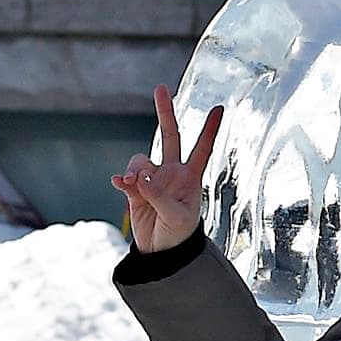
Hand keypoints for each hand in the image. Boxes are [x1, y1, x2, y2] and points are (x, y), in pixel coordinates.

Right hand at [110, 87, 223, 253]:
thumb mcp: (176, 217)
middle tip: (160, 88)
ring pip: (140, 160)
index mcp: (190, 178)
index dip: (210, 129)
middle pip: (169, 136)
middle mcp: (171, 173)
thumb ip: (159, 195)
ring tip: (134, 186)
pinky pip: (126, 177)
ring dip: (135, 169)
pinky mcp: (135, 190)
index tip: (220, 108)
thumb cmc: (178, 235)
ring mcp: (152, 180)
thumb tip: (142, 177)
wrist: (161, 252)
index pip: (202, 149)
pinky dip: (122, 179)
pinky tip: (120, 184)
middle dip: (165, 112)